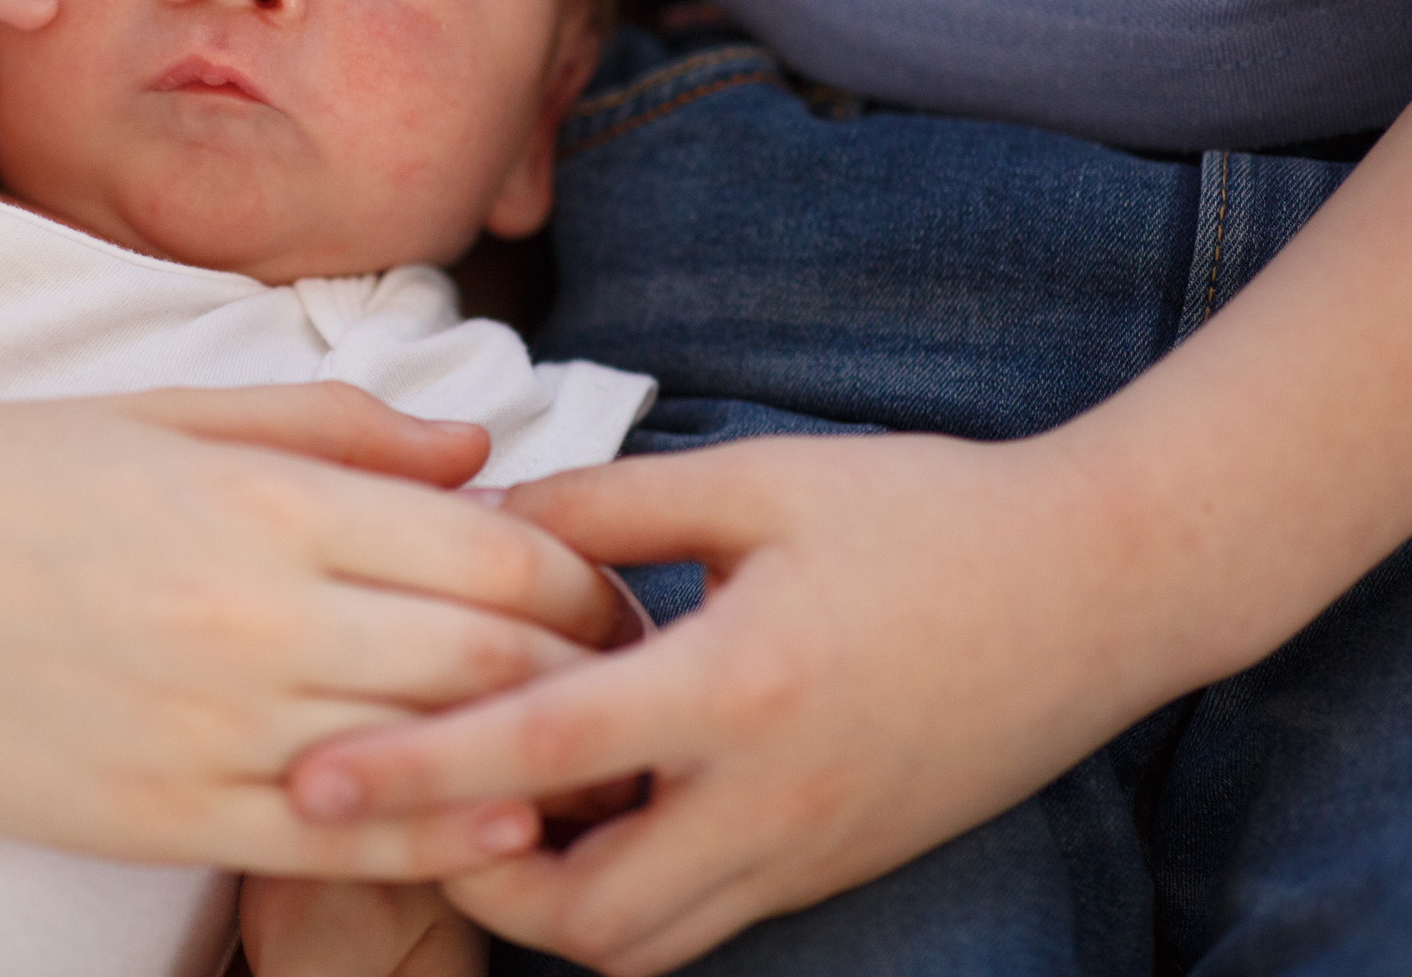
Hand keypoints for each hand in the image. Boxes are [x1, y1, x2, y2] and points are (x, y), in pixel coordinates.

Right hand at [0, 382, 624, 877]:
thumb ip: (334, 426)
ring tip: (587, 757)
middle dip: (590, 669)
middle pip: (494, 657)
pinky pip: (339, 843)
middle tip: (627, 676)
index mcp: (266, 497)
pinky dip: (433, 839)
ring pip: (435, 755)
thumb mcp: (162, 410)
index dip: (582, 579)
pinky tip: (486, 827)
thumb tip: (481, 451)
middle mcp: (259, 613)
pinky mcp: (162, 814)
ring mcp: (213, 725)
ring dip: (536, 759)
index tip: (606, 590)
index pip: (493, 551)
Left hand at [281, 433, 1187, 972]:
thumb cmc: (926, 512)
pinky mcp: (835, 865)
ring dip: (545, 901)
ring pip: (642, 944)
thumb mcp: (756, 482)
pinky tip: (590, 805)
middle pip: (581, 915)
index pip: (540, 756)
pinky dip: (622, 888)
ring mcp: (812, 851)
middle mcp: (773, 799)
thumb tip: (475, 527)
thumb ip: (604, 509)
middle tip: (403, 803)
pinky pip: (702, 918)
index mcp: (742, 685)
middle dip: (469, 879)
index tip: (308, 783)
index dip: (412, 772)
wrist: (1103, 584)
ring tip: (491, 808)